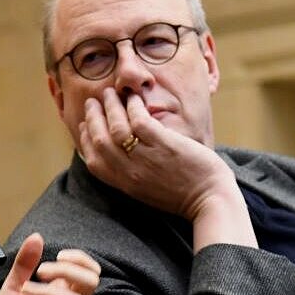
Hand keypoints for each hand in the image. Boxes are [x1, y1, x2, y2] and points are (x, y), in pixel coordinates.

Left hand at [0, 234, 100, 294]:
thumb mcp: (12, 289)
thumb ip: (24, 266)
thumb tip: (37, 237)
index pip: (91, 275)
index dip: (80, 260)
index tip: (57, 255)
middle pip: (90, 285)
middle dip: (68, 270)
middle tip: (41, 270)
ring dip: (48, 290)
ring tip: (23, 290)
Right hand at [77, 90, 254, 248]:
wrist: (210, 201)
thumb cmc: (184, 195)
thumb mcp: (148, 190)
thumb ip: (132, 174)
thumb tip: (124, 152)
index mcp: (124, 184)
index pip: (93, 160)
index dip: (84, 139)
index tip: (84, 125)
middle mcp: (130, 172)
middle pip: (99, 140)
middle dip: (92, 117)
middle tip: (92, 102)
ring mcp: (146, 158)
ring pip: (116, 127)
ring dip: (109, 106)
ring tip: (109, 93)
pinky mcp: (164, 145)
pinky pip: (139, 120)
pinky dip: (133, 106)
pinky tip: (134, 98)